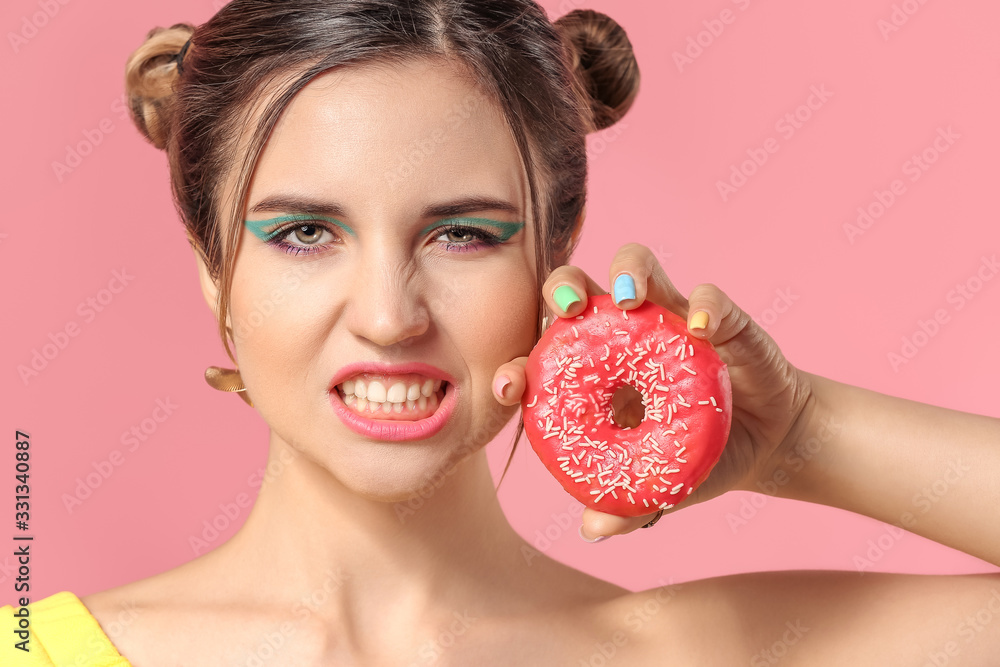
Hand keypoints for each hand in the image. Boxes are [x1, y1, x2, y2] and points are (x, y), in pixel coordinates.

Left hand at [492, 243, 813, 540]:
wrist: (764, 444)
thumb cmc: (693, 458)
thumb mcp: (659, 489)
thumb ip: (626, 507)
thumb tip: (592, 529)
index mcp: (592, 374)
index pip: (544, 357)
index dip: (519, 364)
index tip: (506, 386)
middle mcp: (623, 334)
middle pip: (577, 290)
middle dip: (561, 290)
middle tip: (564, 311)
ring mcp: (669, 317)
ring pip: (637, 269)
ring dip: (628, 274)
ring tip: (628, 301)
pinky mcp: (719, 317)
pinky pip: (710, 298)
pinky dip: (706, 305)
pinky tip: (702, 328)